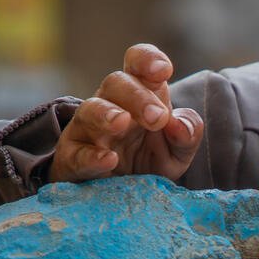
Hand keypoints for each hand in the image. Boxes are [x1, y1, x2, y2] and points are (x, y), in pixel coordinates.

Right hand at [48, 44, 203, 183]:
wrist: (122, 198)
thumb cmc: (149, 162)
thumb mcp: (178, 152)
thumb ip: (187, 135)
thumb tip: (179, 126)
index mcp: (138, 94)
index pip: (137, 63)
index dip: (147, 59)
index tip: (163, 71)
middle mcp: (109, 104)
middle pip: (115, 83)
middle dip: (137, 96)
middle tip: (157, 118)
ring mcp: (87, 129)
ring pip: (89, 110)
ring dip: (106, 114)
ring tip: (121, 122)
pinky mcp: (72, 159)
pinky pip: (76, 153)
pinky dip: (92, 156)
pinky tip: (109, 160)